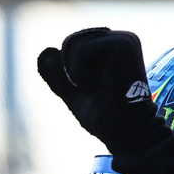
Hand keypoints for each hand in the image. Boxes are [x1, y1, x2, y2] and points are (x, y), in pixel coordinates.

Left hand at [37, 28, 168, 156]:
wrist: (128, 134)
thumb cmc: (108, 119)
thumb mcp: (74, 95)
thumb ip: (57, 76)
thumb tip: (45, 52)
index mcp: (113, 49)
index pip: (72, 46)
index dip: (71, 73)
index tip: (97, 90)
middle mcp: (119, 39)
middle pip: (69, 43)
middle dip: (72, 72)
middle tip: (98, 90)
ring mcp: (123, 39)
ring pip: (72, 44)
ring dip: (77, 74)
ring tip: (103, 87)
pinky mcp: (122, 44)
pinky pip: (80, 50)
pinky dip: (82, 73)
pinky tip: (103, 84)